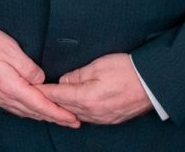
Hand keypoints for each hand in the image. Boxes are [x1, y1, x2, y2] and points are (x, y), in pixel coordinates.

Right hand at [0, 28, 78, 128]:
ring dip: (42, 116)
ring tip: (57, 117)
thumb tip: (41, 81)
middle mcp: (3, 96)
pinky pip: (14, 108)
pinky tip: (33, 109)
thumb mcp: (12, 50)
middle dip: (54, 118)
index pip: (40, 105)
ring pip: (24, 112)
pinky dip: (28, 111)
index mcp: (10, 87)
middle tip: (72, 121)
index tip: (72, 119)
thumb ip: (29, 69)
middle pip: (34, 112)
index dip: (58, 113)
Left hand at [39, 53, 154, 125]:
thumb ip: (78, 75)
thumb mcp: (99, 65)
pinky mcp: (110, 119)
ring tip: (52, 102)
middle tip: (36, 96)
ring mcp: (102, 118)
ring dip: (64, 109)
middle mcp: (93, 112)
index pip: (57, 95)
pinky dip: (78, 112)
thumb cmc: (127, 70)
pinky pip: (88, 118)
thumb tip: (64, 80)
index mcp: (87, 98)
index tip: (30, 89)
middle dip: (50, 102)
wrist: (153, 83)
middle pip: (64, 108)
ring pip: (76, 115)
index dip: (43, 92)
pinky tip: (74, 108)